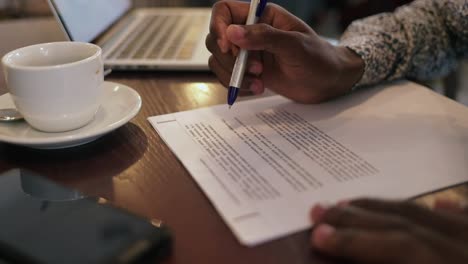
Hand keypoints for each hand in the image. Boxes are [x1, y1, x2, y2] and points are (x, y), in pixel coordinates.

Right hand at [206, 1, 363, 103]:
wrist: (327, 83)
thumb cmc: (317, 58)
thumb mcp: (294, 45)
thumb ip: (264, 37)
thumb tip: (232, 33)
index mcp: (261, 15)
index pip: (224, 10)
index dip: (218, 26)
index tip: (228, 47)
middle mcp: (250, 32)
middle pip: (216, 38)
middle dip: (230, 59)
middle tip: (256, 69)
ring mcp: (247, 53)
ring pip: (219, 60)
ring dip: (234, 75)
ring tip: (258, 83)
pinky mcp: (248, 71)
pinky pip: (227, 76)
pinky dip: (237, 86)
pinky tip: (257, 88)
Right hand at [310, 198, 467, 262]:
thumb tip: (349, 259)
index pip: (397, 246)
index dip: (355, 241)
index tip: (319, 235)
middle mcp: (463, 249)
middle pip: (404, 223)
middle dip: (358, 217)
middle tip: (320, 210)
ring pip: (426, 213)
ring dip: (385, 208)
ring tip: (349, 203)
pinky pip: (466, 218)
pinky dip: (449, 210)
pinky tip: (439, 202)